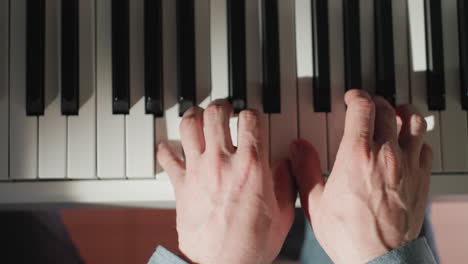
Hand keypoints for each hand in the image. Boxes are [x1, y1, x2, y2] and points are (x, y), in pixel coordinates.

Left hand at [157, 100, 295, 263]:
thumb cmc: (252, 245)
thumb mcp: (283, 213)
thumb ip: (285, 183)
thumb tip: (284, 165)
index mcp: (251, 165)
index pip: (250, 119)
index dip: (252, 114)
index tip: (251, 118)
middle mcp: (222, 161)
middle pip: (216, 113)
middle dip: (222, 106)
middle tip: (224, 109)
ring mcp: (198, 170)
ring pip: (189, 125)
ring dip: (194, 116)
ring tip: (198, 117)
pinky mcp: (180, 184)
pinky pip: (167, 157)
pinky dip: (166, 149)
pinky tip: (168, 146)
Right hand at [290, 90, 431, 263]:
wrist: (379, 258)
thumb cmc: (348, 234)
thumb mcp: (315, 201)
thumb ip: (305, 169)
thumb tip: (298, 148)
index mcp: (357, 155)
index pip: (363, 108)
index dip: (357, 96)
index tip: (352, 98)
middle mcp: (386, 155)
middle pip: (388, 110)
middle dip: (376, 102)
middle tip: (368, 105)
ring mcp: (407, 166)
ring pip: (414, 123)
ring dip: (403, 112)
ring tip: (395, 112)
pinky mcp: (421, 180)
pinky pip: (425, 148)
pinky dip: (417, 139)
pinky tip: (409, 143)